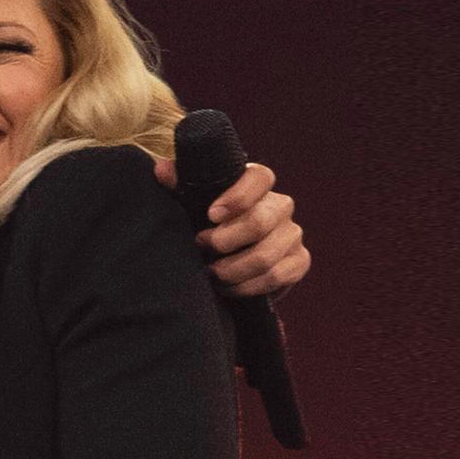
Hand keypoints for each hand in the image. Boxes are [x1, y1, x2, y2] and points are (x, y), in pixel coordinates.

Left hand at [155, 158, 309, 298]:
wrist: (230, 258)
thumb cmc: (209, 223)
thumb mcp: (193, 202)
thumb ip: (180, 185)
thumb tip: (160, 170)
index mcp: (257, 184)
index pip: (260, 178)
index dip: (237, 197)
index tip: (211, 215)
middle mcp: (280, 205)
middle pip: (261, 221)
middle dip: (226, 240)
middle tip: (202, 248)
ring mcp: (292, 234)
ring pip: (266, 255)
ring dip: (232, 269)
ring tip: (210, 273)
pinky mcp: (299, 261)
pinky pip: (277, 276)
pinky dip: (247, 287)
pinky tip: (228, 287)